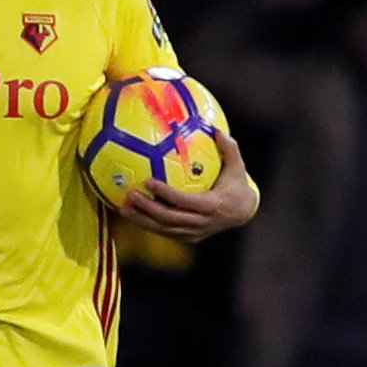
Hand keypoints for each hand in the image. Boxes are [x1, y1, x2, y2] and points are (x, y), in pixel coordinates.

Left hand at [117, 129, 260, 241]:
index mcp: (212, 206)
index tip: (148, 181)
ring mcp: (194, 233)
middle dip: (147, 209)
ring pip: (163, 229)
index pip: (185, 201)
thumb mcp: (237, 167)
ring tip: (122, 207)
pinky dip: (147, 224)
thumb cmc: (237, 185)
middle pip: (169, 219)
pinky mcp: (188, 237)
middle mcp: (201, 222)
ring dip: (141, 220)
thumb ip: (229, 149)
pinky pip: (164, 232)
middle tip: (130, 195)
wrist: (244, 213)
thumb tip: (218, 129)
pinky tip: (131, 214)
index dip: (166, 194)